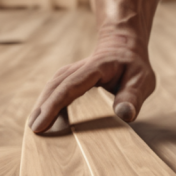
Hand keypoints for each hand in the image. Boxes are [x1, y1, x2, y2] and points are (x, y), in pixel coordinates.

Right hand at [29, 28, 155, 132]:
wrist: (124, 45)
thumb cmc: (134, 66)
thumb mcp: (143, 80)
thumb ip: (133, 96)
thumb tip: (125, 115)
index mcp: (96, 68)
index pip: (70, 87)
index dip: (54, 106)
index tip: (41, 124)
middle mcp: (80, 67)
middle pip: (56, 86)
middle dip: (42, 107)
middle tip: (33, 130)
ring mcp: (73, 71)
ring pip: (52, 86)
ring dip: (41, 104)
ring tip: (33, 125)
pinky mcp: (71, 76)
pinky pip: (55, 87)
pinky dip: (47, 100)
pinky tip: (42, 114)